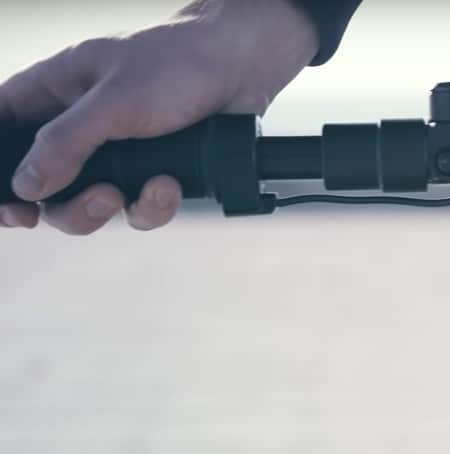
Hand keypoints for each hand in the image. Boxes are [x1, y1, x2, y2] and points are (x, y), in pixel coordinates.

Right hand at [0, 0, 318, 233]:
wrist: (244, 68)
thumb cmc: (176, 64)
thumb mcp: (113, 101)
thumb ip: (66, 143)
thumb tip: (26, 185)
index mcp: (55, 92)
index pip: (5, 129)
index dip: (1, 169)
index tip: (9, 205)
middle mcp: (83, 126)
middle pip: (47, 186)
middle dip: (60, 206)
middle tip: (75, 207)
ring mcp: (121, 152)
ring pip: (92, 204)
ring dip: (103, 210)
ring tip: (122, 194)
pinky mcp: (158, 171)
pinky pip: (140, 208)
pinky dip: (152, 206)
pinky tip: (168, 187)